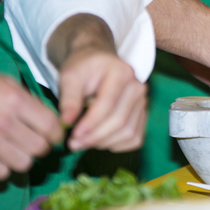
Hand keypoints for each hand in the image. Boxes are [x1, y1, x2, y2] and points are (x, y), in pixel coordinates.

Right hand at [0, 62, 62, 180]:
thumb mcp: (4, 82)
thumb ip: (28, 101)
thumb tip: (50, 119)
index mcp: (16, 100)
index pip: (51, 127)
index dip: (56, 135)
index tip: (52, 136)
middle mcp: (4, 122)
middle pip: (40, 148)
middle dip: (40, 147)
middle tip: (32, 142)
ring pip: (24, 164)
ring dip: (22, 159)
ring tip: (14, 150)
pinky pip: (2, 174)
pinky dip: (3, 169)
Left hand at [47, 14, 146, 152]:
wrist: (97, 64)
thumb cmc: (83, 69)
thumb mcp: (70, 77)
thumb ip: (69, 99)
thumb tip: (66, 122)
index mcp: (121, 72)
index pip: (108, 104)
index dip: (91, 123)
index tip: (73, 135)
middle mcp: (137, 87)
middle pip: (120, 121)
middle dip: (95, 137)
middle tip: (74, 144)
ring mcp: (143, 102)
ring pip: (128, 133)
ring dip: (104, 143)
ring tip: (84, 141)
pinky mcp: (143, 115)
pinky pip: (135, 138)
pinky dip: (117, 145)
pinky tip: (99, 140)